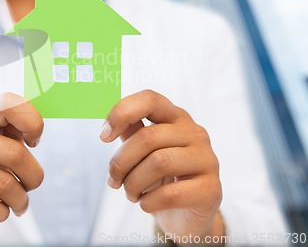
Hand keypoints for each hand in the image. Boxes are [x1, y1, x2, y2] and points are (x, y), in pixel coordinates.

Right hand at [0, 93, 43, 244]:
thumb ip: (18, 131)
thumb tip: (35, 133)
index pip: (8, 103)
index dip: (32, 121)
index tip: (34, 142)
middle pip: (15, 154)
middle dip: (34, 177)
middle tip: (31, 186)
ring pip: (4, 184)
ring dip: (20, 200)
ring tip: (17, 203)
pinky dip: (2, 213)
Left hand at [100, 90, 223, 241]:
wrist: (187, 215)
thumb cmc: (161, 178)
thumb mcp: (143, 151)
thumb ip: (130, 132)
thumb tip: (108, 125)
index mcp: (176, 117)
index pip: (150, 99)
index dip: (121, 113)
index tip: (103, 136)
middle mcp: (195, 133)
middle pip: (148, 137)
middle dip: (121, 163)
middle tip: (114, 181)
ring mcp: (207, 160)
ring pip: (159, 163)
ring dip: (133, 183)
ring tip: (130, 194)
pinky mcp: (211, 189)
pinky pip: (170, 193)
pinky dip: (149, 201)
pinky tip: (147, 204)